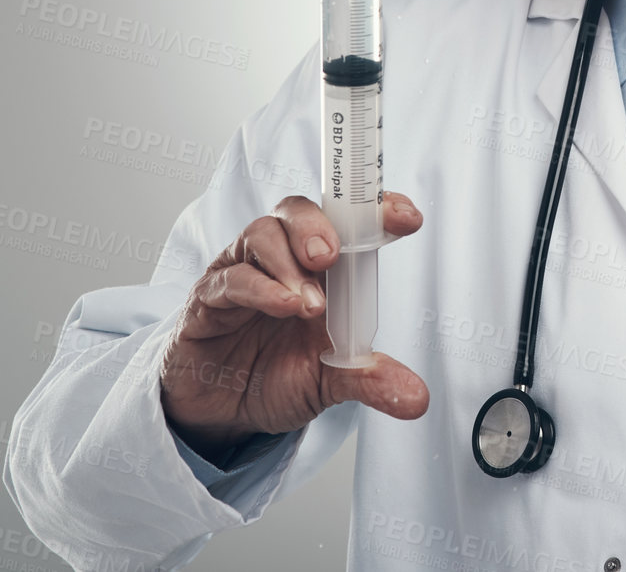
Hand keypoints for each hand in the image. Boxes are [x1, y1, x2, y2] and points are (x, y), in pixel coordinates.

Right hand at [160, 193, 427, 462]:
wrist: (222, 414)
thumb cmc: (276, 378)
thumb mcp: (330, 382)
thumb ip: (369, 380)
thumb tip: (417, 399)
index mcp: (319, 269)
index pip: (346, 222)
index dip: (375, 211)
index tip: (407, 218)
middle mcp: (280, 260)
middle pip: (296, 211)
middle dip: (318, 225)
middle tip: (333, 257)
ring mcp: (241, 273)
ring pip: (261, 234)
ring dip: (288, 262)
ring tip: (310, 305)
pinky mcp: (208, 300)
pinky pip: (229, 279)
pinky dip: (259, 288)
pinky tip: (283, 307)